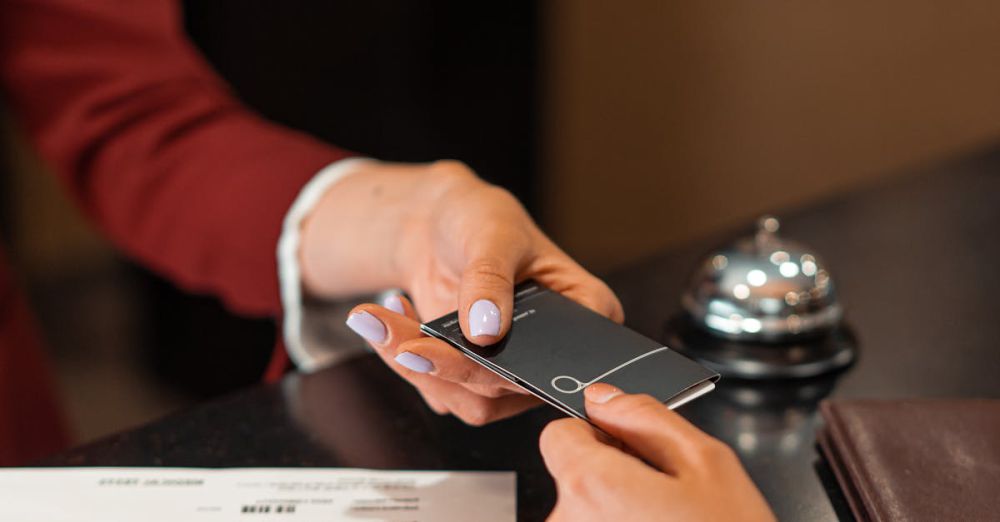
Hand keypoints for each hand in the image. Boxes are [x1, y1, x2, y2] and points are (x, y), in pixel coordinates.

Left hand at [299, 160, 622, 423]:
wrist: (437, 224)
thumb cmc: (481, 217)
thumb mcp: (492, 234)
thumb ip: (490, 279)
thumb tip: (486, 332)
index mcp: (586, 310)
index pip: (566, 356)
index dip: (519, 364)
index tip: (470, 348)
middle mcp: (554, 351)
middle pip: (510, 385)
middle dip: (449, 366)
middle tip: (404, 344)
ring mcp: (513, 369)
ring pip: (471, 401)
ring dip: (418, 369)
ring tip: (379, 321)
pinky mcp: (473, 377)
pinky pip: (441, 391)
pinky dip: (405, 361)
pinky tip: (390, 319)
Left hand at [540, 384, 774, 521]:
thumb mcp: (708, 464)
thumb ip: (646, 418)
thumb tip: (603, 397)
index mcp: (591, 484)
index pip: (558, 435)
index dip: (597, 436)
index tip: (629, 453)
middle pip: (572, 480)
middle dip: (612, 482)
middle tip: (666, 504)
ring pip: (584, 515)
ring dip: (616, 518)